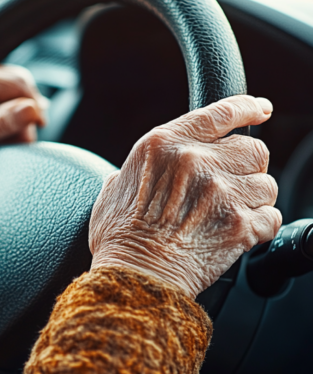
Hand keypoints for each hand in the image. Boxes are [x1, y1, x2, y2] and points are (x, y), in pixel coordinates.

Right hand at [89, 95, 281, 297]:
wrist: (133, 276)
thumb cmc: (120, 237)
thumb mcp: (114, 188)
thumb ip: (136, 170)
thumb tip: (140, 171)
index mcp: (165, 145)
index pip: (220, 113)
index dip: (248, 108)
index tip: (261, 109)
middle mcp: (195, 161)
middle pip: (252, 149)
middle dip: (247, 166)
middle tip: (230, 183)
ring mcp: (220, 192)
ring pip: (266, 184)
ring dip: (253, 198)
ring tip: (228, 212)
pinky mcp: (239, 225)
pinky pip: (270, 217)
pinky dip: (259, 225)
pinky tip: (237, 232)